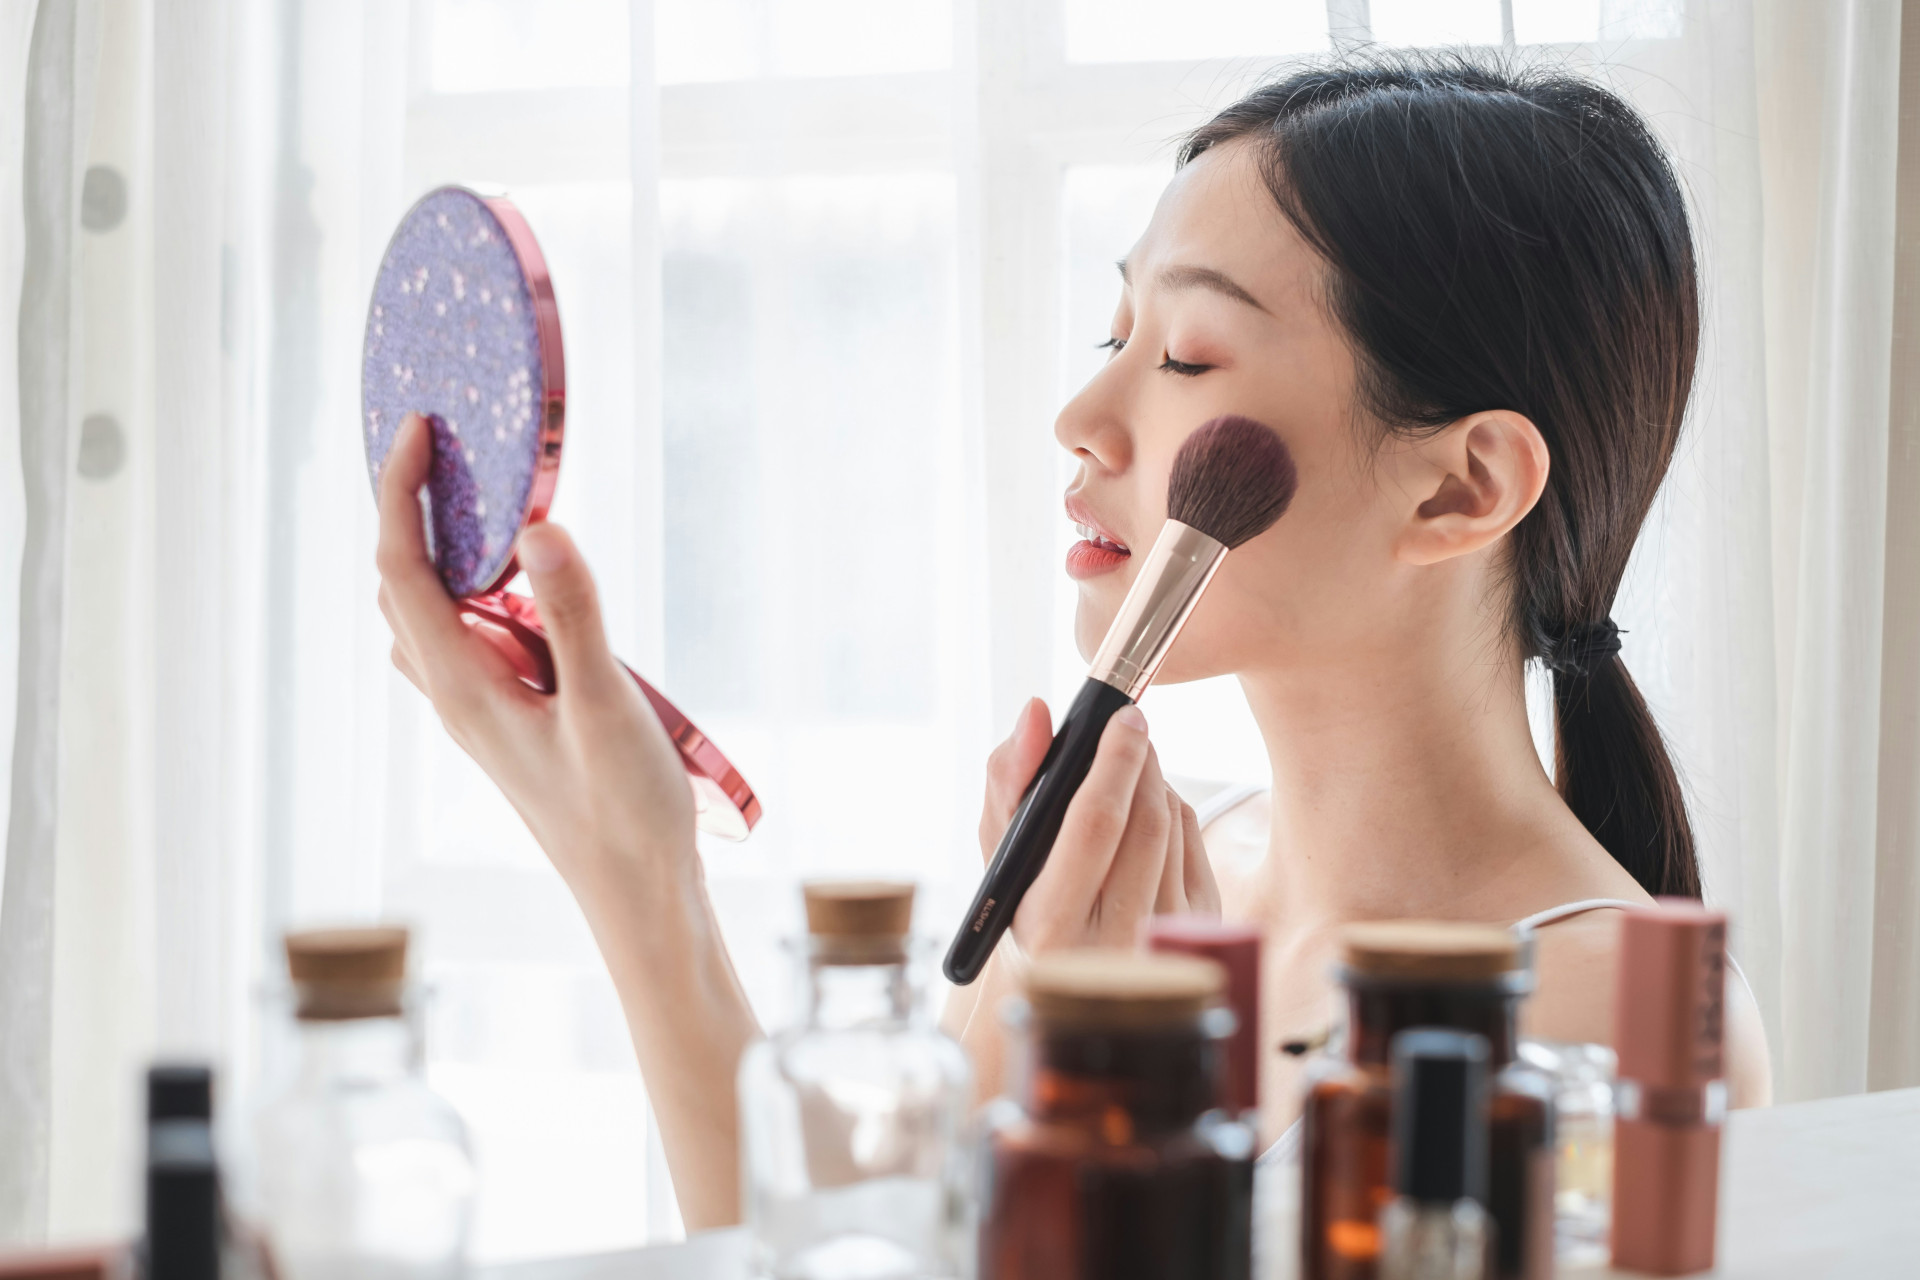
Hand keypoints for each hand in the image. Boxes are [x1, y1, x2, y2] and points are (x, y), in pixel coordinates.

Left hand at [375, 413, 696, 891]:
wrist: (638, 897)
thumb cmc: (624, 815)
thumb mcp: (607, 708)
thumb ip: (574, 616)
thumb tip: (537, 527)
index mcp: (461, 686)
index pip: (401, 567)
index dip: (399, 490)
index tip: (420, 428)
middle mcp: (454, 696)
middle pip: (400, 584)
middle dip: (407, 509)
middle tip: (445, 447)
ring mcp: (478, 712)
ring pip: (427, 614)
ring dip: (436, 551)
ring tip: (476, 499)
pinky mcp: (509, 721)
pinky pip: (466, 639)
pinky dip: (473, 592)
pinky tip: (522, 585)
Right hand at [978, 696, 1220, 955]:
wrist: (1072, 976)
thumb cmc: (1027, 902)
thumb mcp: (1002, 852)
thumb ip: (1009, 778)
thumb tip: (1037, 713)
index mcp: (1051, 929)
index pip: (1095, 827)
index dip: (1114, 762)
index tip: (1124, 716)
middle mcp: (1112, 944)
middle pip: (1146, 823)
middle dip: (1141, 761)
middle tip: (1130, 726)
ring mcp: (1164, 942)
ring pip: (1173, 826)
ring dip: (1153, 782)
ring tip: (1126, 773)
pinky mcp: (1201, 929)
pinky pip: (1193, 840)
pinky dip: (1171, 809)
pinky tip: (1144, 813)